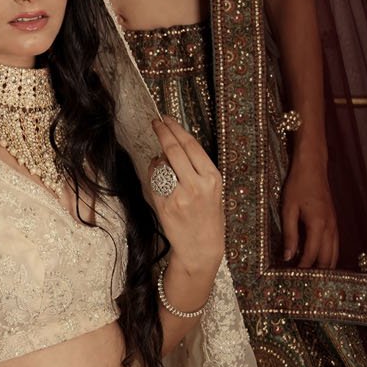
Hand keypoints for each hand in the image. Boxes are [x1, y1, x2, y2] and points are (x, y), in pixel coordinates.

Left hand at [149, 115, 223, 277]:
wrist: (201, 248)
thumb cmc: (209, 218)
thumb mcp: (212, 190)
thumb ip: (196, 169)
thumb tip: (173, 147)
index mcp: (212, 178)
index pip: (190, 146)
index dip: (176, 129)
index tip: (166, 119)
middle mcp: (196, 185)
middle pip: (174, 150)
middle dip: (162, 132)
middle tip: (156, 122)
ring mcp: (178, 196)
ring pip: (162, 164)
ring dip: (159, 156)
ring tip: (164, 159)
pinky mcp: (164, 205)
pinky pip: (154, 181)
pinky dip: (154, 172)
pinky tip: (158, 173)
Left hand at [280, 146, 338, 268]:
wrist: (313, 167)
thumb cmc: (298, 185)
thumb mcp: (288, 209)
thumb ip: (290, 234)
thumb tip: (288, 256)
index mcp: (318, 224)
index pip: (311, 255)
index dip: (303, 269)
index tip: (293, 279)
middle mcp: (330, 227)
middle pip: (326, 259)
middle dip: (316, 273)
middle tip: (305, 285)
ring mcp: (334, 224)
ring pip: (334, 253)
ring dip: (325, 268)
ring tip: (314, 280)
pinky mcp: (334, 222)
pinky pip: (335, 245)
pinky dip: (329, 256)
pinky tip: (321, 263)